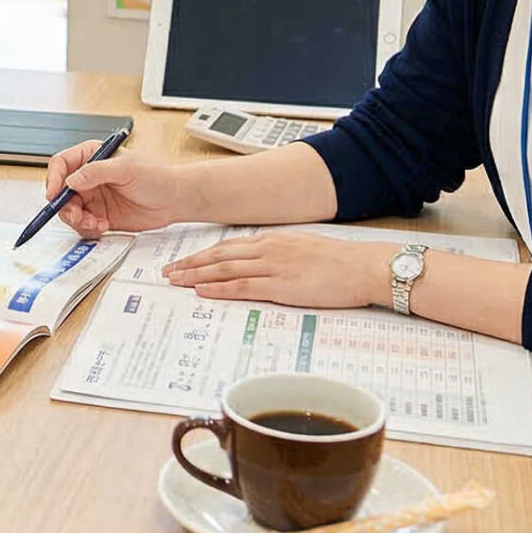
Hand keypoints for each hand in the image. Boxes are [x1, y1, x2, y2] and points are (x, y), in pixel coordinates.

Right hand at [43, 139, 197, 235]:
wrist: (175, 200)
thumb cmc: (157, 176)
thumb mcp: (126, 169)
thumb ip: (96, 172)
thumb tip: (71, 180)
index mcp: (91, 157)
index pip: (61, 164)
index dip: (53, 179)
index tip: (54, 194)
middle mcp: (88, 177)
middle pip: (60, 192)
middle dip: (65, 206)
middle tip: (77, 215)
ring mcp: (93, 197)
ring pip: (69, 211)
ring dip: (77, 220)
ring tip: (95, 222)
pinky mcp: (99, 215)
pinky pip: (82, 225)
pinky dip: (88, 228)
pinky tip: (103, 225)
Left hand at [162, 233, 387, 309]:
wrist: (364, 267)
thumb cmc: (340, 263)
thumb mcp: (303, 251)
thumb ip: (278, 256)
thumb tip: (260, 265)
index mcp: (272, 240)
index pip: (227, 247)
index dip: (202, 255)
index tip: (183, 261)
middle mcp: (267, 250)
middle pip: (218, 256)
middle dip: (190, 264)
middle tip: (167, 272)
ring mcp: (273, 267)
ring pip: (224, 270)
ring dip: (196, 276)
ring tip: (175, 282)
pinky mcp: (281, 285)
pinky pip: (242, 287)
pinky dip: (219, 289)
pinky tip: (202, 291)